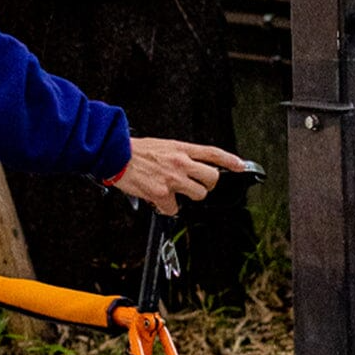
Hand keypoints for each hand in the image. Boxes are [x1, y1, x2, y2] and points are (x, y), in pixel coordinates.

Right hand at [110, 138, 245, 215]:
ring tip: (174, 193)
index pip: (213, 153)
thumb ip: (178, 154)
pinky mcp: (162, 194)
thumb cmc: (133, 151)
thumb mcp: (162, 145)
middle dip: (207, 184)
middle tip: (196, 186)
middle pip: (212, 177)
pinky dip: (167, 208)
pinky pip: (174, 209)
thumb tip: (187, 165)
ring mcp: (173, 179)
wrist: (115, 156)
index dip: (230, 160)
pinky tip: (158, 201)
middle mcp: (181, 163)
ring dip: (187, 197)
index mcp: (181, 148)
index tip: (240, 166)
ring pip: (198, 194)